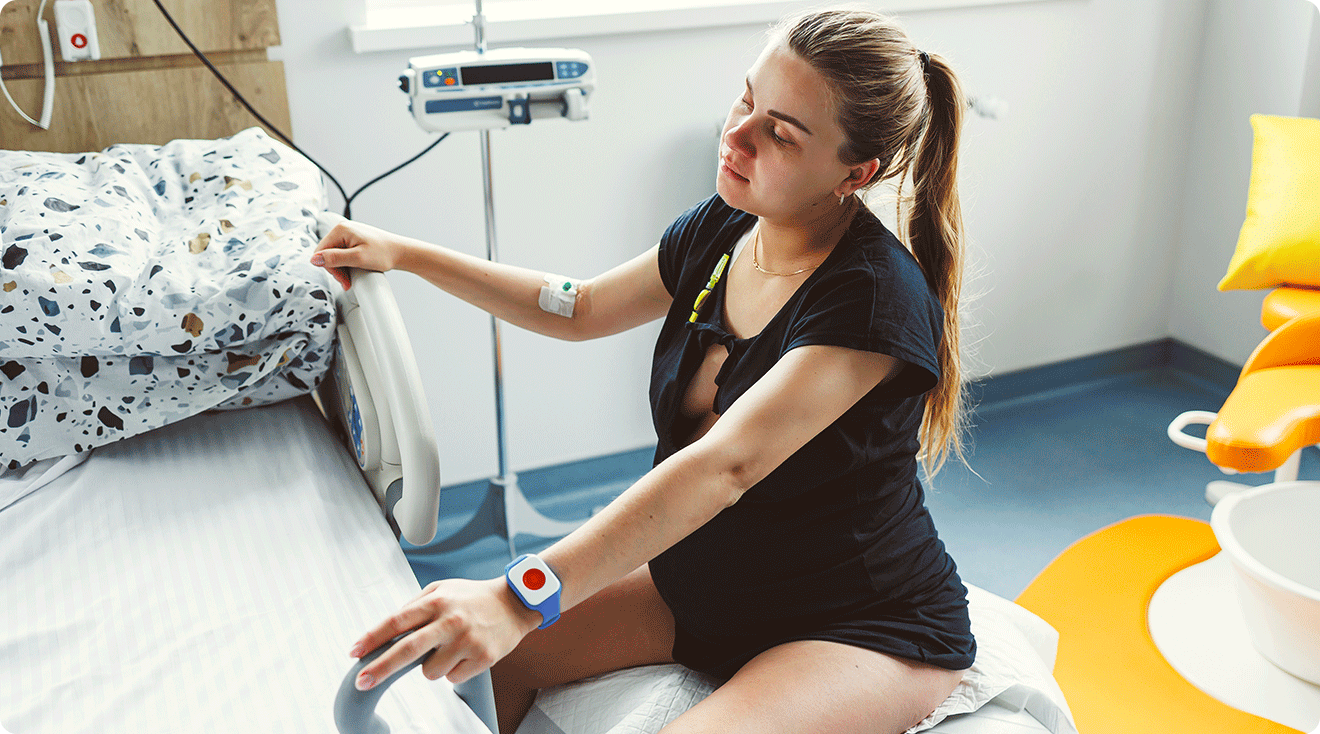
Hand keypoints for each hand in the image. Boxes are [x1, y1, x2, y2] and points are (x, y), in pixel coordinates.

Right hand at [311, 219, 403, 289]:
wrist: (401, 252)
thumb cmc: (384, 254)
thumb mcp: (358, 259)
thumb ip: (335, 258)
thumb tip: (314, 259)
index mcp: (341, 229)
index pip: (320, 251)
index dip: (329, 268)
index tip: (343, 278)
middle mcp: (343, 228)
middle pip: (326, 253)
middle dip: (336, 269)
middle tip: (347, 281)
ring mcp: (348, 233)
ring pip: (334, 255)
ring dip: (341, 268)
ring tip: (352, 276)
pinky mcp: (354, 240)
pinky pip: (342, 253)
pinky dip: (346, 264)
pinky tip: (355, 269)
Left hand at [348, 577, 541, 689]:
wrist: (516, 603)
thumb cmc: (473, 597)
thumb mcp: (442, 589)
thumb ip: (415, 606)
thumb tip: (388, 629)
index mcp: (437, 601)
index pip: (397, 621)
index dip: (372, 638)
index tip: (355, 652)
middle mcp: (450, 620)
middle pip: (407, 649)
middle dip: (380, 668)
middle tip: (361, 682)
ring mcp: (467, 640)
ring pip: (430, 671)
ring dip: (432, 666)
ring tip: (450, 648)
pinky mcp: (482, 657)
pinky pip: (452, 677)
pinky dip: (454, 670)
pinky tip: (466, 653)